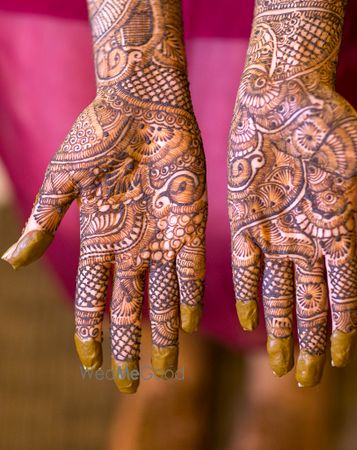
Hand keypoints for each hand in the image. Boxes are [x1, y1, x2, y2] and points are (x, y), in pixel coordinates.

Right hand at [2, 0, 206, 392]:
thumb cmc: (100, 135)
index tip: (90, 364)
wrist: (142, 105)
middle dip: (129, 345)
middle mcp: (132, 245)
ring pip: (164, 297)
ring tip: (168, 367)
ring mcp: (162, 236)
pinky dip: (190, 296)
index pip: (94, 297)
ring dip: (165, 333)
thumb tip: (11, 264)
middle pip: (129, 307)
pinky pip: (192, 268)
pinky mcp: (190, 222)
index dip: (91, 332)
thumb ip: (45, 222)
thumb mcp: (65, 180)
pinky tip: (188, 323)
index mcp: (100, 238)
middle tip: (131, 384)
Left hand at [228, 0, 356, 386]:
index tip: (339, 360)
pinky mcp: (245, 220)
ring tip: (281, 366)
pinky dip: (248, 294)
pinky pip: (245, 266)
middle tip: (306, 382)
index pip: (343, 292)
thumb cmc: (330, 122)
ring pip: (279, 294)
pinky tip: (251, 323)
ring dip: (281, 330)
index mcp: (338, 229)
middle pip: (311, 304)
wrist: (283, 98)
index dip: (342, 327)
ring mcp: (275, 232)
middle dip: (310, 342)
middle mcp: (305, 239)